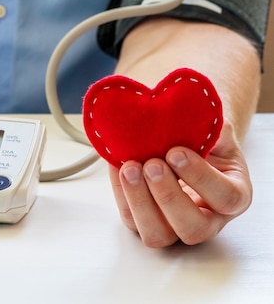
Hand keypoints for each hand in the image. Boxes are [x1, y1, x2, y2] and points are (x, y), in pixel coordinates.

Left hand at [109, 121, 251, 246]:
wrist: (186, 146)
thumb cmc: (204, 142)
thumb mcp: (215, 131)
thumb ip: (208, 127)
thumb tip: (184, 116)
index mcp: (233, 195)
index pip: (225, 198)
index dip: (200, 177)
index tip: (177, 152)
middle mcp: (207, 219)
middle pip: (191, 228)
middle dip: (168, 196)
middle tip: (151, 164)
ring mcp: (174, 225)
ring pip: (157, 234)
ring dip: (139, 201)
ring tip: (129, 168)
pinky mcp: (147, 222)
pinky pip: (130, 219)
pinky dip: (120, 192)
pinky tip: (117, 166)